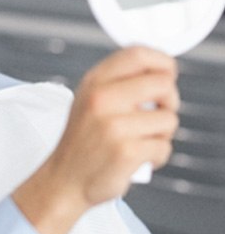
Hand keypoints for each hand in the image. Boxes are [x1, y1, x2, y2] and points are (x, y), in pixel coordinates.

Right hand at [13, 46, 179, 233]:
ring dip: (162, 134)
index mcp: (94, 82)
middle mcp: (101, 99)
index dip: (162, 62)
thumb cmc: (83, 141)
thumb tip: (161, 72)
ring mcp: (113, 125)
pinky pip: (164, 146)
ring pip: (168, 119)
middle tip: (157, 113)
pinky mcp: (126, 151)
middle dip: (169, 100)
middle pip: (163, 83)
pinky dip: (157, 156)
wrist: (64, 180)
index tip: (167, 74)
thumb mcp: (89, 100)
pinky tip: (139, 159)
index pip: (138, 54)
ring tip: (141, 140)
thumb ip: (118, 82)